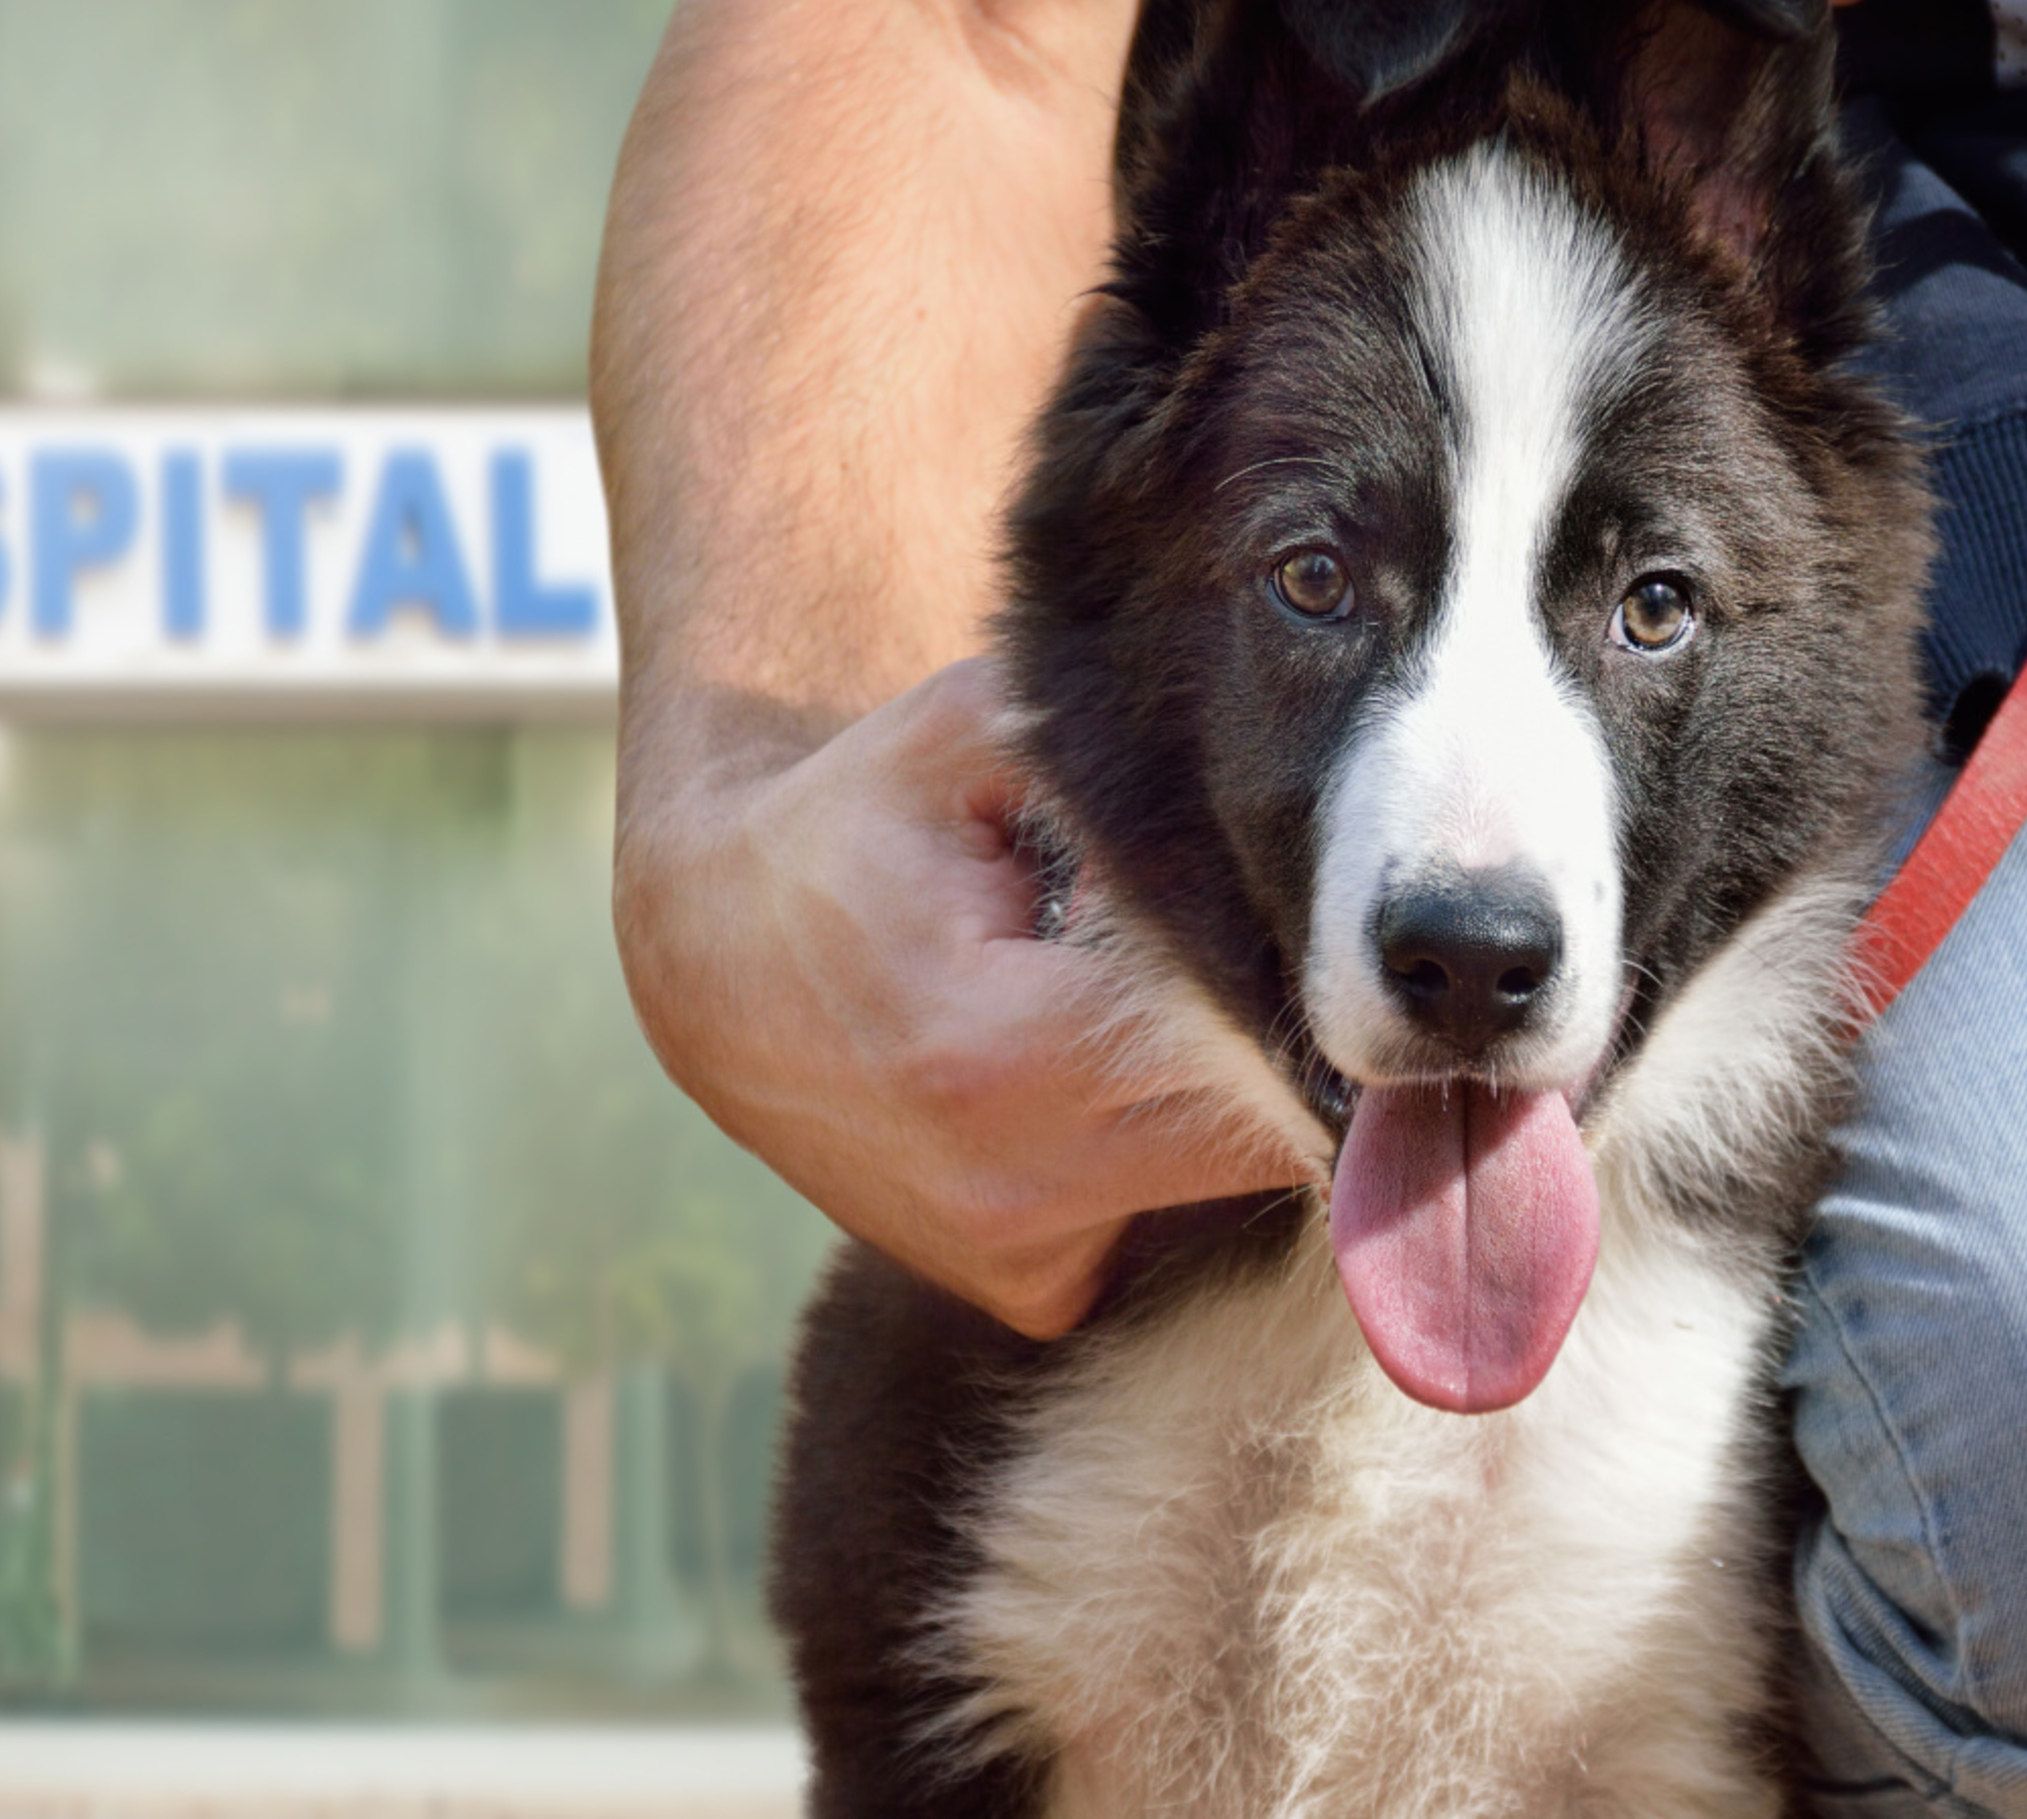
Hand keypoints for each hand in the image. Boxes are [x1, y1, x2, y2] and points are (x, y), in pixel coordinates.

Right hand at [617, 659, 1317, 1339]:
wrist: (717, 962)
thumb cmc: (854, 834)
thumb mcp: (963, 738)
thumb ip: (1107, 760)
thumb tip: (1274, 825)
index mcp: (1004, 1053)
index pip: (1242, 1040)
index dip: (1292, 975)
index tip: (1309, 926)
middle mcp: (1012, 1187)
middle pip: (1258, 1132)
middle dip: (1285, 1045)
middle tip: (1287, 963)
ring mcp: (1014, 1254)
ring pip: (1220, 1184)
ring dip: (1223, 1101)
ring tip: (1155, 1007)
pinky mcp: (1020, 1287)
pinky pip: (1157, 1221)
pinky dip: (1159, 1154)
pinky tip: (1101, 1079)